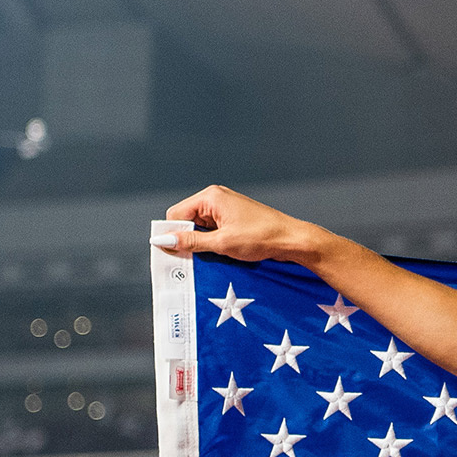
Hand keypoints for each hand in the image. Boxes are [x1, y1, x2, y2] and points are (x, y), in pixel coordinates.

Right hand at [158, 185, 312, 263]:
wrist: (292, 239)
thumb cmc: (262, 237)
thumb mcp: (222, 243)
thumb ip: (190, 241)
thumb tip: (164, 240)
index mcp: (211, 197)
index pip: (176, 214)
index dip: (173, 233)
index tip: (173, 253)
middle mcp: (216, 198)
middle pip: (187, 220)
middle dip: (187, 239)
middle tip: (193, 258)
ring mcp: (225, 208)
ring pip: (199, 227)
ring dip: (201, 243)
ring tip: (213, 255)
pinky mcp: (233, 218)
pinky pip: (212, 230)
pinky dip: (212, 242)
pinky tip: (220, 253)